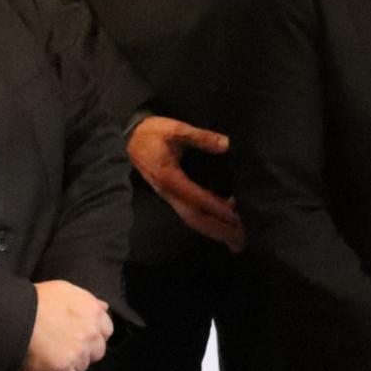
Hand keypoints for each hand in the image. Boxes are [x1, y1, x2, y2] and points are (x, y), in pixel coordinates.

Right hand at [23, 279, 112, 370]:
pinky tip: (47, 367)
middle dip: (85, 352)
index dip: (94, 335)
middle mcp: (90, 332)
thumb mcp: (65, 290)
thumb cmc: (35, 300)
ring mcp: (78, 351)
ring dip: (70, 364)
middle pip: (97, 351)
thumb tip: (103, 307)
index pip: (106, 330)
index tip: (84, 338)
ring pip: (82, 366)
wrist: (14, 316)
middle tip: (67, 350)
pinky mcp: (63, 367)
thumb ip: (87, 301)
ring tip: (53, 357)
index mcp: (93, 311)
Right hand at [127, 116, 242, 251]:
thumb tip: (227, 144)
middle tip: (242, 241)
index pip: (197, 199)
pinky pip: (189, 214)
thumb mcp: (176, 129)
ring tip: (236, 241)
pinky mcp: (170, 196)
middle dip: (219, 230)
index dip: (217, 209)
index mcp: (170, 178)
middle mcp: (169, 193)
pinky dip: (206, 224)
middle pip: (195, 219)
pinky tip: (221, 227)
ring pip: (192, 220)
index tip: (237, 217)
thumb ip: (202, 137)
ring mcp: (168, 197)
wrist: (128, 137)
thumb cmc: (152, 132)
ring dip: (214, 231)